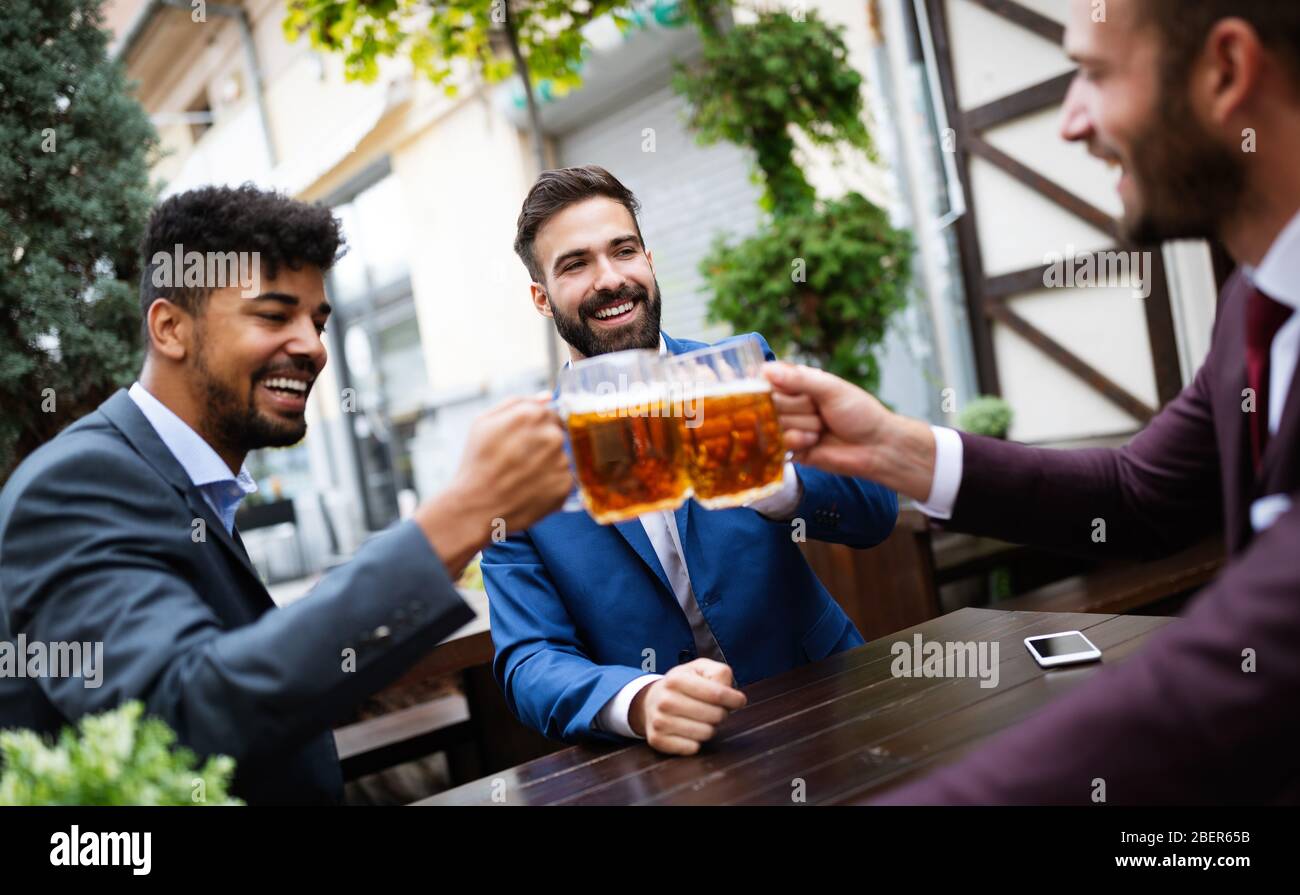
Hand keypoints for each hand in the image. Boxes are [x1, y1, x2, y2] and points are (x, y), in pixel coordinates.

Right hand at [417, 397, 571, 572]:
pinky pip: (564, 479)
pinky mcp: (565, 486)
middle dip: (543, 446)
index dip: (536, 429)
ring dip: (548, 465)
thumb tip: (547, 396)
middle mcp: (552, 435)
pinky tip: (531, 489)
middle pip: (558, 434)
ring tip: (524, 478)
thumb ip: (517, 402)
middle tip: (521, 462)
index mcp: (533, 414)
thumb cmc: (477, 464)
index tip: (524, 443)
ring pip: (562, 457)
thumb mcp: (483, 422)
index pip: (550, 414)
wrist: (476, 507)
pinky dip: (551, 484)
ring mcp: (561, 461)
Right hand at [629, 659, 746, 754]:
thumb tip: (733, 696)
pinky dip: (696, 742)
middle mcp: (665, 700)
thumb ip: (720, 673)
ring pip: (706, 733)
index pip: (717, 694)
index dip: (734, 699)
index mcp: (676, 679)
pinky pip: (692, 748)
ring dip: (710, 728)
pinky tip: (690, 731)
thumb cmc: (683, 684)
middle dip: (721, 713)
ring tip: (701, 719)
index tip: (739, 700)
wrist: (651, 700)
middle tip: (714, 709)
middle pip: (715, 715)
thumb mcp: (700, 668)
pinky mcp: (657, 740)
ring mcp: (660, 721)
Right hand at [761, 361, 936, 502]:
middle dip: (797, 407)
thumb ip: (798, 379)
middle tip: (819, 409)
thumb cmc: (859, 413)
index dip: (774, 384)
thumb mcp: (831, 389)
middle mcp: (789, 403)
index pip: (767, 377)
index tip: (788, 388)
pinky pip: (779, 442)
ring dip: (802, 425)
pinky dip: (798, 440)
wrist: (875, 447)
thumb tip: (766, 370)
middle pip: (770, 402)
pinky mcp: (789, 449)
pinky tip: (815, 441)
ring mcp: (788, 427)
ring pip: (774, 423)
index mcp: (798, 383)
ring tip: (822, 427)